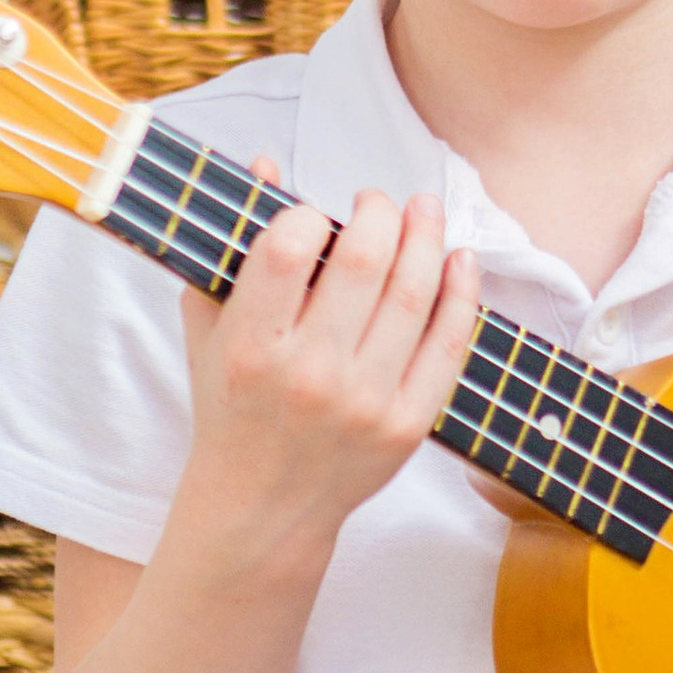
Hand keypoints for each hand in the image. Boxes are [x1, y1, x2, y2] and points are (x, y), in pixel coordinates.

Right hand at [174, 158, 476, 564]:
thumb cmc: (230, 408)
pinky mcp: (408, 424)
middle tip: (377, 201)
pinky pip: (448, 344)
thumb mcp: (210, 331)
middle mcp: (309, 374)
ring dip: (426, 236)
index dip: (307, 213)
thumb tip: (268, 164)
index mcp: (250, 347)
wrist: (260, 508)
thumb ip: (231, 249)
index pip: (288, 249)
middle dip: (379, 212)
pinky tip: (459, 259)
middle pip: (365, 261)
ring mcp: (365, 402)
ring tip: (423, 210)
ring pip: (414, 294)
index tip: (312, 213)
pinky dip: (462, 292)